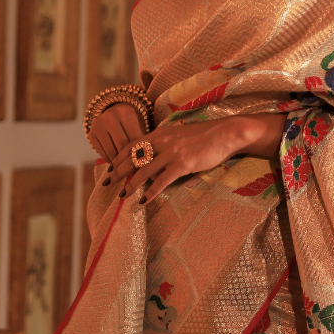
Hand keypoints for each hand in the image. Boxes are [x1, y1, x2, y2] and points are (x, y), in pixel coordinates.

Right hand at [88, 103, 145, 163]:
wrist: (113, 110)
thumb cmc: (131, 121)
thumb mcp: (139, 125)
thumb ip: (142, 141)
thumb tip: (145, 163)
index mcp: (126, 113)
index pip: (134, 138)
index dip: (141, 153)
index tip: (145, 163)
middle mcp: (110, 117)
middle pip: (122, 145)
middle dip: (129, 159)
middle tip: (135, 167)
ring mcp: (98, 125)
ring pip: (111, 151)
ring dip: (119, 162)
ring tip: (126, 166)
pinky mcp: (91, 134)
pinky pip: (102, 153)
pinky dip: (110, 160)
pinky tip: (116, 162)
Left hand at [103, 113, 285, 203]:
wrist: (225, 133)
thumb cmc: (204, 136)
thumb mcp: (178, 136)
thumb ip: (163, 145)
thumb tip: (152, 160)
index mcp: (159, 134)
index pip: (132, 146)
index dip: (118, 158)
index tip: (109, 169)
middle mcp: (162, 141)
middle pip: (133, 158)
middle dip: (118, 172)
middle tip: (107, 183)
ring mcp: (172, 152)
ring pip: (144, 171)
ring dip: (131, 184)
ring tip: (123, 195)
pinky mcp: (183, 163)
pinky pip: (162, 180)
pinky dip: (151, 192)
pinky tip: (144, 200)